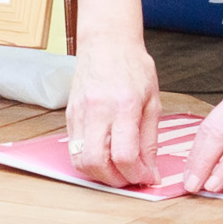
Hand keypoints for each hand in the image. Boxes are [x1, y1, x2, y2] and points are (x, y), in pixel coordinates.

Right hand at [65, 45, 163, 185]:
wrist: (106, 42)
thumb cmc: (132, 67)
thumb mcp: (152, 102)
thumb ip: (150, 140)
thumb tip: (150, 170)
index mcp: (124, 106)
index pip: (125, 155)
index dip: (137, 175)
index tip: (147, 177)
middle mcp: (97, 111)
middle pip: (97, 164)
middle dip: (116, 181)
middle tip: (131, 178)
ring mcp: (79, 114)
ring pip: (80, 162)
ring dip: (100, 175)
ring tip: (118, 171)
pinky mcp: (70, 116)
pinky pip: (74, 150)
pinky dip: (90, 161)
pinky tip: (105, 157)